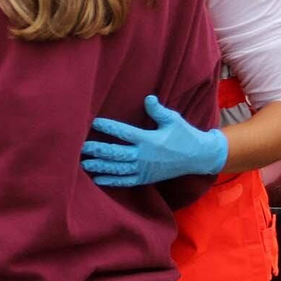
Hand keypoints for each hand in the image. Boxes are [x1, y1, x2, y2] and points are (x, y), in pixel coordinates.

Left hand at [82, 95, 229, 187]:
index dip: (109, 127)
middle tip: (81, 147)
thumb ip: (158, 110)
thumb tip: (148, 98)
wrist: (199, 157)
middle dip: (98, 150)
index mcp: (149, 140)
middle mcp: (144, 156)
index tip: (94, 122)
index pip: (124, 133)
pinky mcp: (146, 178)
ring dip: (100, 166)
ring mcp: (144, 169)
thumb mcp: (173, 120)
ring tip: (83, 163)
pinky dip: (111, 181)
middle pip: (116, 153)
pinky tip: (97, 179)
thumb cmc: (185, 135)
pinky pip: (126, 181)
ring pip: (118, 169)